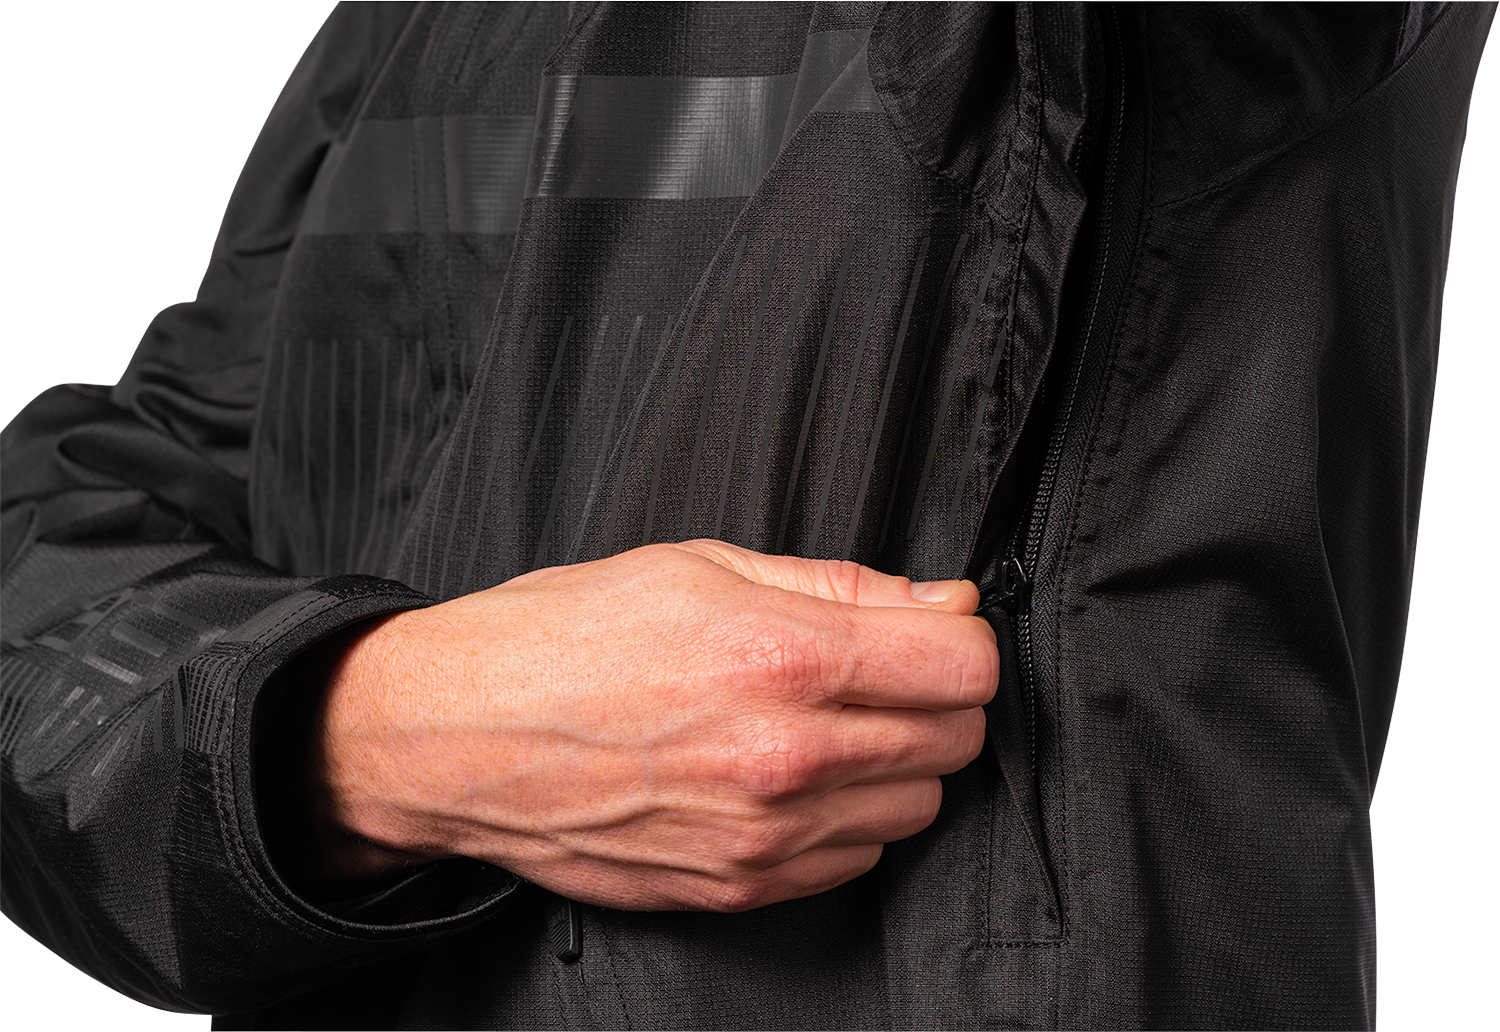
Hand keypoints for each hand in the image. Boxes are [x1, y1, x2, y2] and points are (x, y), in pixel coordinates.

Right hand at [284, 540, 996, 911]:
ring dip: (897, 764)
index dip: (960, 639)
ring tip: (828, 724)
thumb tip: (941, 604)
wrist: (461, 734)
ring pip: (917, 808)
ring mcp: (764, 836)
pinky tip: (792, 778)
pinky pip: (854, 860)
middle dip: (937, 698)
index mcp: (780, 658)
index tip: (934, 631)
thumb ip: (841, 587)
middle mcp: (784, 757)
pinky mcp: (739, 888)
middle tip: (881, 671)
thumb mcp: (702, 566)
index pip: (966, 666)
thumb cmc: (564, 638)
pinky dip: (845, 819)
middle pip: (957, 741)